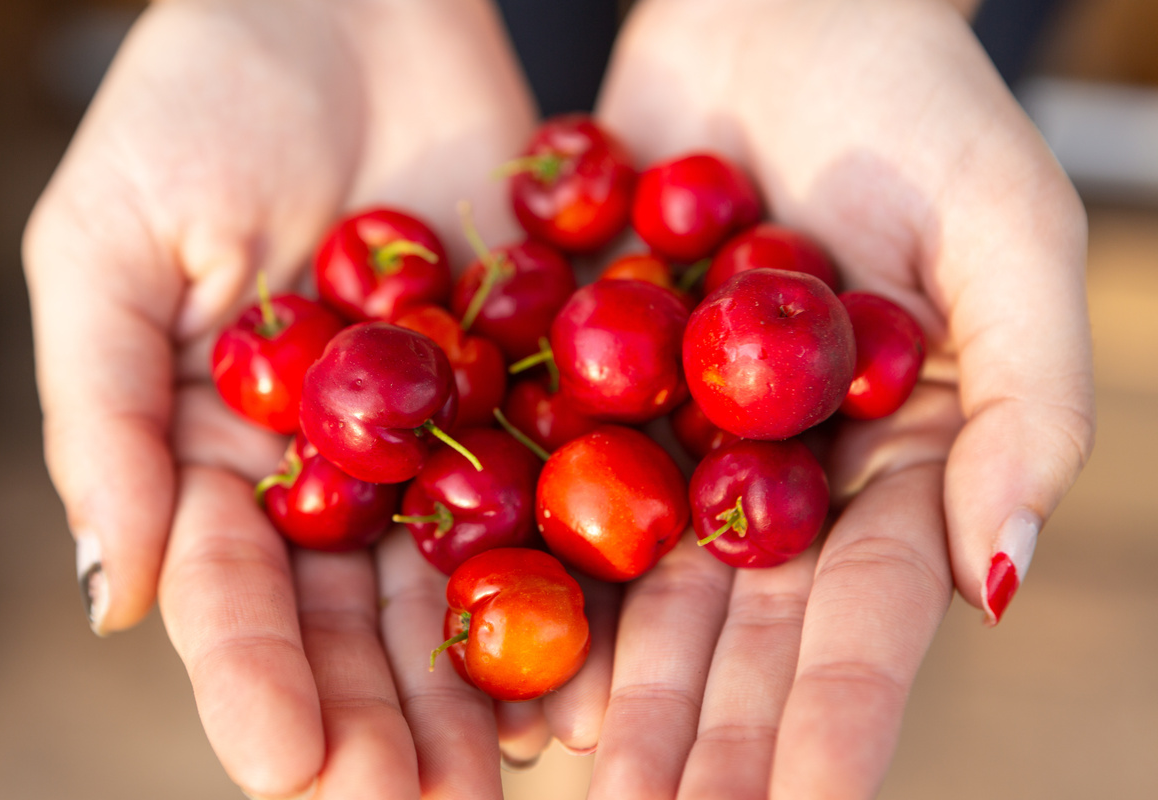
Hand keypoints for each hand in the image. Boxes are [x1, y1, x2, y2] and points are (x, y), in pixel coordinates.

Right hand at [23, 0, 545, 795]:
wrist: (342, 1)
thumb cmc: (197, 103)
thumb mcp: (108, 245)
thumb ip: (105, 414)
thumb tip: (117, 593)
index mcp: (232, 455)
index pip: (241, 593)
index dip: (260, 682)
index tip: (287, 769)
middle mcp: (347, 466)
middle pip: (367, 614)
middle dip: (390, 717)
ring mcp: (451, 428)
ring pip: (471, 573)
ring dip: (493, 675)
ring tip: (519, 772)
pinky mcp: (542, 373)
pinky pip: (566, 477)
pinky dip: (587, 560)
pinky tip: (612, 645)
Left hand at [573, 0, 1093, 796]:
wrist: (775, 11)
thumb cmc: (923, 108)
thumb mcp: (1008, 241)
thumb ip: (1024, 406)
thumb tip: (999, 575)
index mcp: (882, 471)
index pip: (860, 623)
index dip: (831, 726)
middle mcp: (769, 478)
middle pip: (731, 629)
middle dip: (697, 736)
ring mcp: (670, 438)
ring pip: (627, 584)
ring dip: (594, 680)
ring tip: (550, 770)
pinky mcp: (580, 381)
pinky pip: (541, 481)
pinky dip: (512, 558)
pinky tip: (472, 640)